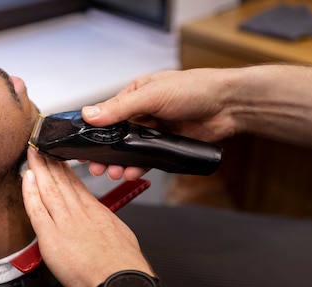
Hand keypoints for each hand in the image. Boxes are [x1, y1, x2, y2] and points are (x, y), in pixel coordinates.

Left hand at [22, 148, 151, 286]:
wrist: (120, 282)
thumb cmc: (124, 267)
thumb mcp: (121, 236)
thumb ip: (107, 226)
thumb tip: (104, 226)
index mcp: (97, 213)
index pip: (76, 185)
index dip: (64, 170)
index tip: (57, 158)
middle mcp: (80, 213)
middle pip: (61, 182)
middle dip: (49, 163)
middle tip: (39, 147)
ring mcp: (64, 223)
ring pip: (48, 190)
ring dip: (38, 170)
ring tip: (31, 154)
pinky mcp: (51, 237)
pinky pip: (36, 210)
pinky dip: (30, 192)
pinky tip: (26, 178)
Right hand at [82, 68, 237, 179]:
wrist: (229, 106)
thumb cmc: (196, 89)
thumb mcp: (152, 95)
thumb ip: (119, 107)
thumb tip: (90, 113)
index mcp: (136, 95)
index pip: (107, 114)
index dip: (94, 131)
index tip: (82, 145)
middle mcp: (143, 113)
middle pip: (116, 137)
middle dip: (104, 153)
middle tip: (95, 166)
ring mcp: (155, 130)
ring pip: (130, 151)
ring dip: (120, 163)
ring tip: (112, 172)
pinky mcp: (166, 146)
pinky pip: (147, 160)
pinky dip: (138, 168)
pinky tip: (131, 173)